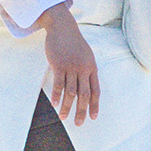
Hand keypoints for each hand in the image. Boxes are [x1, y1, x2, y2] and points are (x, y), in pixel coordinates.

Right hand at [38, 6, 100, 124]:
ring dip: (67, 106)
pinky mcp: (59, 64)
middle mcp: (83, 69)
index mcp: (92, 68)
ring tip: (63, 117)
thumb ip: (88, 71)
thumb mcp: (86, 56)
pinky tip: (55, 104)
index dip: (95, 105)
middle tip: (78, 123)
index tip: (93, 117)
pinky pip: (58, 83)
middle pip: (84, 95)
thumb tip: (87, 87)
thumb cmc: (74, 43)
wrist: (63, 27)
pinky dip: (56, 95)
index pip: (96, 91)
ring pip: (70, 92)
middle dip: (81, 111)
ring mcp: (71, 67)